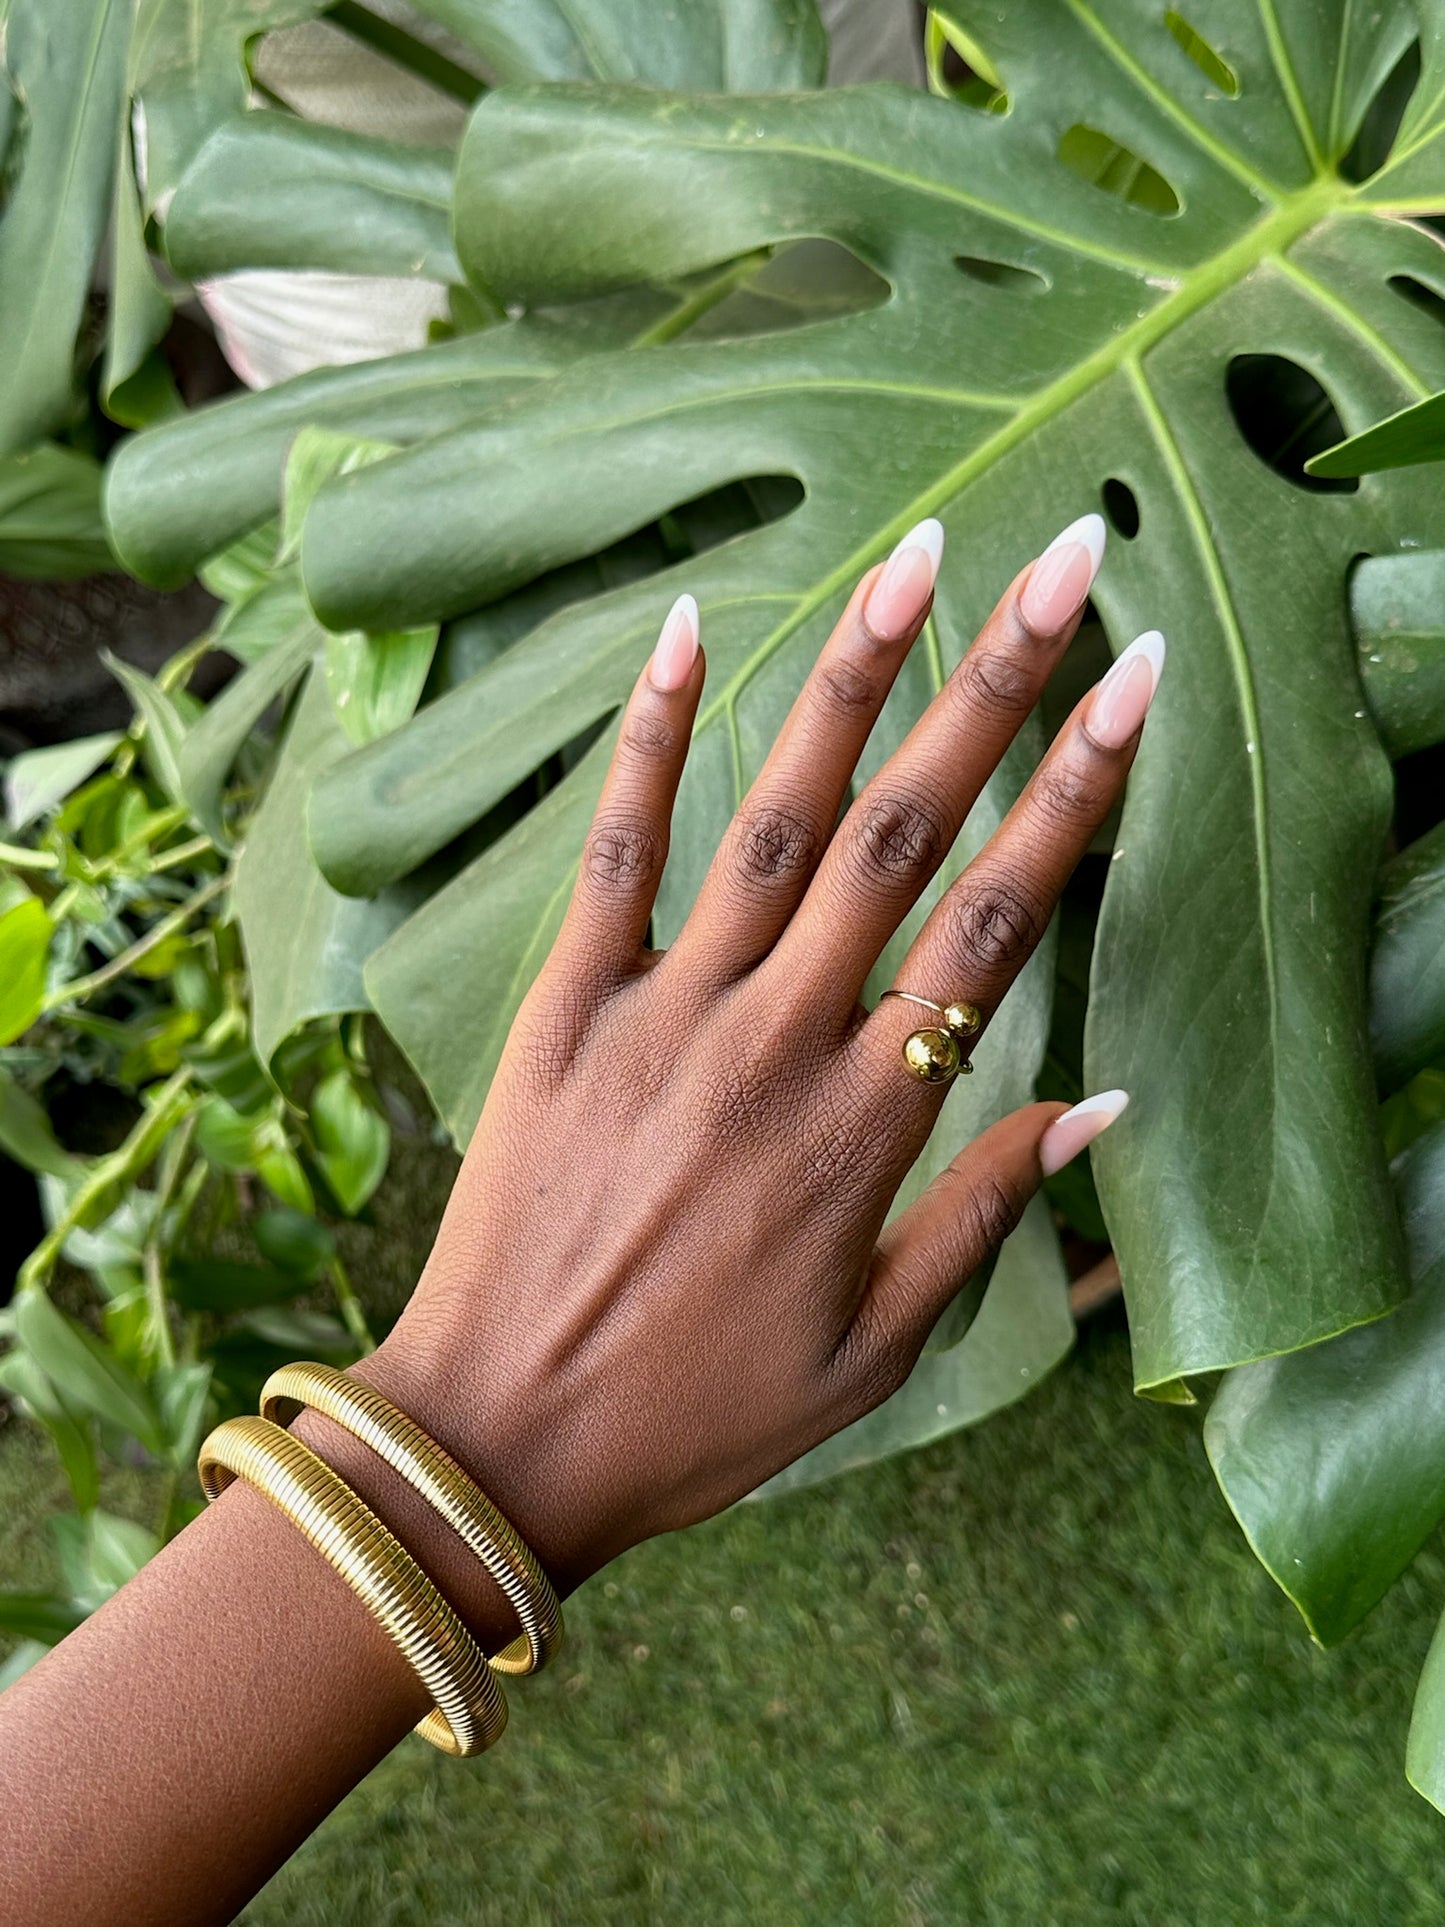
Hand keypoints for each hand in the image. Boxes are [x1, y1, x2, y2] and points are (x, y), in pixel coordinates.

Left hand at [360, 512, 1157, 1602]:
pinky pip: (615, 853)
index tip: (1135, 682)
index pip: (999, 925)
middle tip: (1060, 562)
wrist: (505, 1439)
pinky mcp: (565, 1008)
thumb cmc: (702, 1410)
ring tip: (916, 557)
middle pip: (905, 838)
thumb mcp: (878, 1346)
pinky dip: (651, 739)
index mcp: (869, 1125)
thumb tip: (1100, 1102)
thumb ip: (986, 1211)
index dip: (1077, 794)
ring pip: (777, 820)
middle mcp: (779, 1043)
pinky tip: (689, 629)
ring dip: (851, 681)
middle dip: (993, 689)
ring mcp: (665, 1014)